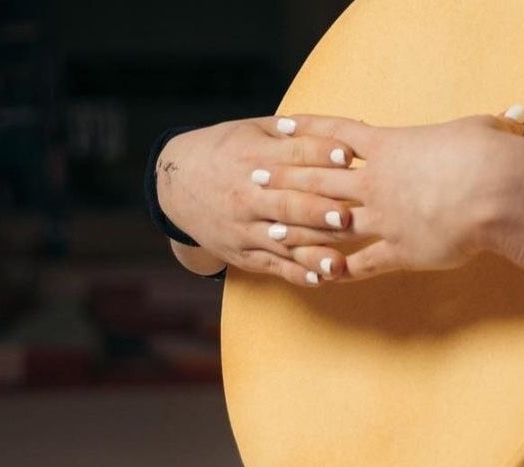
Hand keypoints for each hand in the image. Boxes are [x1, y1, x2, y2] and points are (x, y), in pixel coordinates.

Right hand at [155, 117, 360, 285]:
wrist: (175, 184)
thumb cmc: (226, 151)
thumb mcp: (252, 131)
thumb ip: (293, 132)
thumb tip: (343, 130)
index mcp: (253, 157)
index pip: (292, 155)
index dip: (321, 154)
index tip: (348, 156)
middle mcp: (247, 195)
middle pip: (288, 203)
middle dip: (317, 210)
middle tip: (346, 215)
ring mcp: (244, 228)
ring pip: (283, 241)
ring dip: (313, 252)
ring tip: (340, 261)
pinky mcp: (243, 253)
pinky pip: (273, 265)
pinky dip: (296, 274)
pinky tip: (319, 279)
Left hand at [256, 106, 523, 280]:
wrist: (494, 193)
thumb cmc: (489, 154)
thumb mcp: (485, 130)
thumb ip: (489, 126)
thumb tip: (514, 116)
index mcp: (391, 146)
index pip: (338, 134)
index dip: (308, 130)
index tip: (280, 127)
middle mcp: (377, 183)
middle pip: (319, 179)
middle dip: (284, 178)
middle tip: (254, 178)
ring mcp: (384, 219)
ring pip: (329, 223)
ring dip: (298, 226)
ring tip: (270, 229)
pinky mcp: (399, 252)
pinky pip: (361, 264)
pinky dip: (339, 270)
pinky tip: (321, 276)